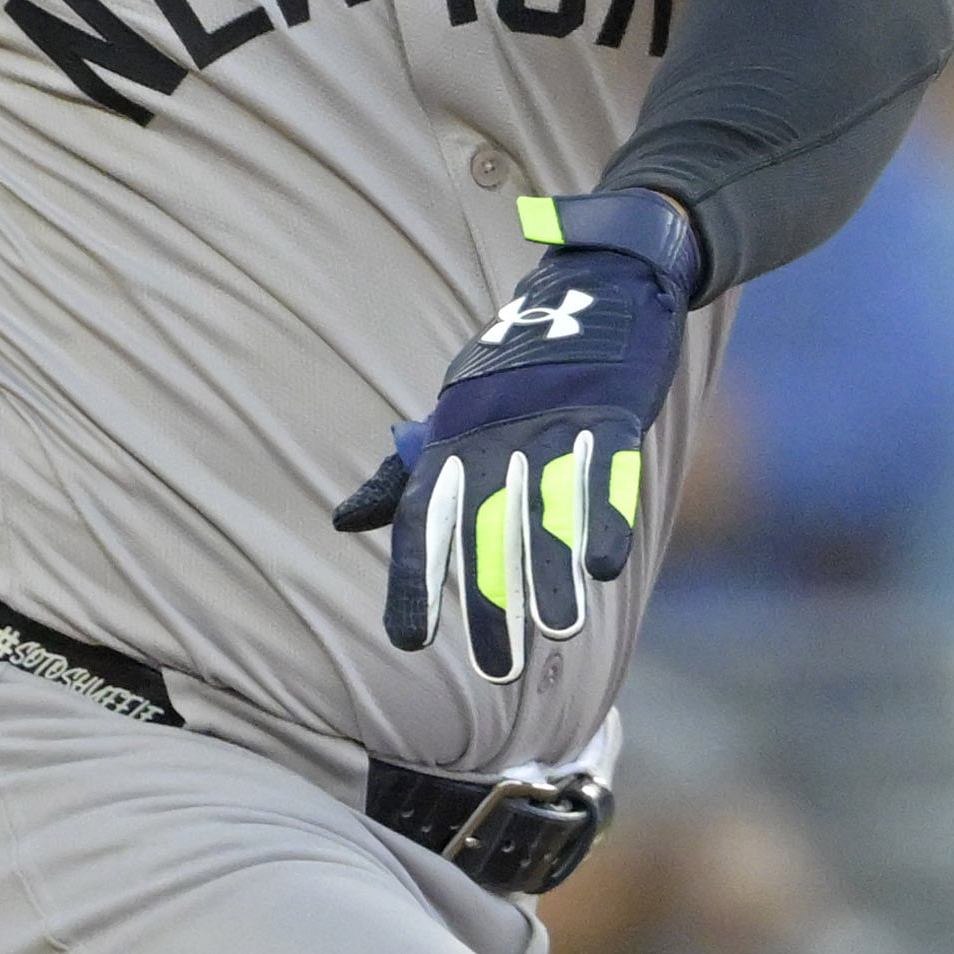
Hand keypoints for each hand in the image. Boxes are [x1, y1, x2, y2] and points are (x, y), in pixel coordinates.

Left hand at [336, 194, 698, 683]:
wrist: (590, 284)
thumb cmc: (512, 369)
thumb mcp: (451, 418)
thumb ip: (404, 476)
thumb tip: (343, 522)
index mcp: (452, 440)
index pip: (424, 518)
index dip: (416, 578)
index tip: (408, 640)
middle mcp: (495, 434)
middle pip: (489, 527)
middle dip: (492, 599)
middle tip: (499, 670)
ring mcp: (553, 419)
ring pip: (548, 506)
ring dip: (551, 570)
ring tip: (559, 631)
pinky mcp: (610, 408)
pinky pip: (605, 468)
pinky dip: (604, 515)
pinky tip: (604, 567)